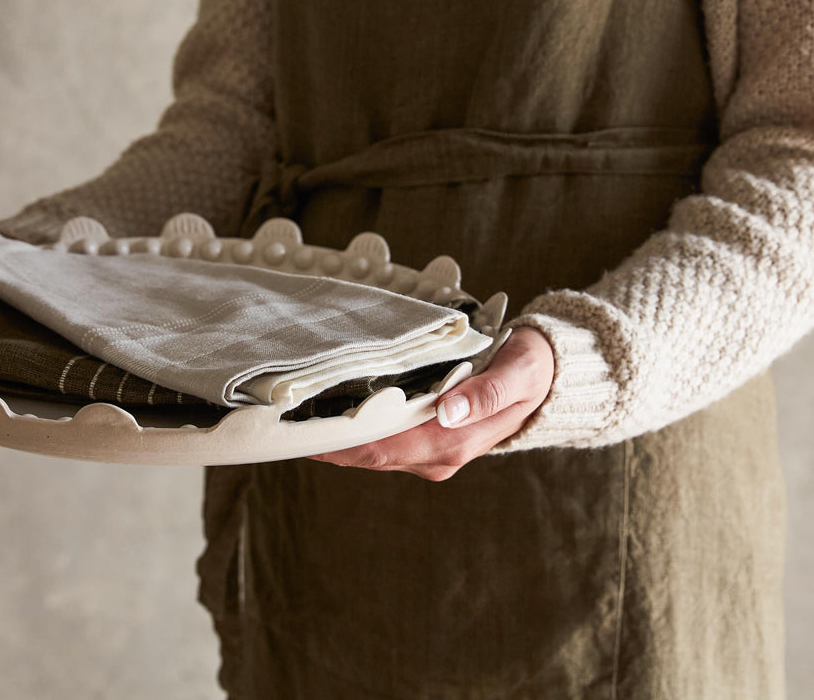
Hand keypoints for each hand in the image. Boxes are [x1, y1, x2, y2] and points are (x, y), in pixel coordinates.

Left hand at [309, 326, 554, 480]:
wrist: (546, 378)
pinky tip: (326, 410)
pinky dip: (351, 430)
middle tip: (276, 415)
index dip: (337, 439)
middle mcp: (436, 455)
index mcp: (453, 441)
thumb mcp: (520, 371)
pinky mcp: (425, 441)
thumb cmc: (530, 367)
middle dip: (323, 439)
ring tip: (292, 411)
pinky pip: (380, 442)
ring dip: (333, 435)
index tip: (296, 424)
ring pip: (368, 451)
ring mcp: (429, 452)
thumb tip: (448, 410)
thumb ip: (488, 392)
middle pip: (365, 454)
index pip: (380, 446)